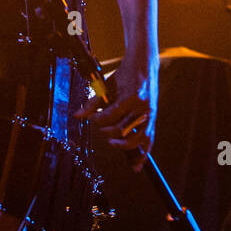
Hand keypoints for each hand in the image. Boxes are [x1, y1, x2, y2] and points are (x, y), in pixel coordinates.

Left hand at [73, 54, 157, 171]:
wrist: (144, 65)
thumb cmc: (124, 74)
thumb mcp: (107, 85)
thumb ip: (93, 102)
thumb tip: (78, 115)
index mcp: (131, 97)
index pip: (110, 117)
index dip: (97, 120)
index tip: (92, 117)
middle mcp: (142, 107)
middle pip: (122, 130)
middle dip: (107, 131)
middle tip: (101, 126)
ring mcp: (150, 114)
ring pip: (136, 139)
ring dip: (122, 145)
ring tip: (112, 142)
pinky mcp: (153, 118)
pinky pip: (149, 140)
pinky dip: (143, 153)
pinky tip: (136, 165)